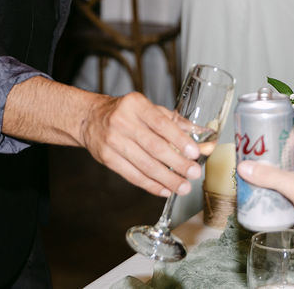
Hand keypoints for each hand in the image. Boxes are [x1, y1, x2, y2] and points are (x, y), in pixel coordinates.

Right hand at [80, 92, 201, 197]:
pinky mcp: (107, 158)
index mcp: (136, 105)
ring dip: (167, 178)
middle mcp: (122, 121)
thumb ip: (176, 122)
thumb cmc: (125, 112)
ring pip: (144, 164)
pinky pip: (132, 175)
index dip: (179, 139)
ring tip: (183, 186)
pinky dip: (150, 185)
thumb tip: (203, 135)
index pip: (161, 123)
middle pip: (154, 147)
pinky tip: (164, 189)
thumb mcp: (148, 109)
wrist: (90, 118)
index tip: (194, 152)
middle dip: (177, 163)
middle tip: (193, 173)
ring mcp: (113, 140)